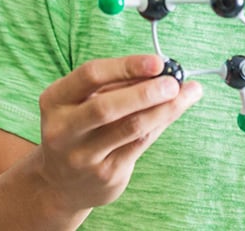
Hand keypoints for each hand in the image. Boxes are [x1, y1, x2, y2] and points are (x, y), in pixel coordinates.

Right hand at [36, 54, 201, 213]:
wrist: (61, 182)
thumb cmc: (82, 126)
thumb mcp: (86, 100)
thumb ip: (118, 84)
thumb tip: (163, 68)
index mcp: (55, 100)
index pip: (90, 75)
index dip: (126, 66)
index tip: (157, 62)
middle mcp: (62, 130)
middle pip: (106, 107)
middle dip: (145, 92)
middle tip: (174, 82)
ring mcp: (82, 157)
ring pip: (130, 128)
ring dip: (164, 108)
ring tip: (189, 92)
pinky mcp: (105, 175)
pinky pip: (140, 144)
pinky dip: (162, 122)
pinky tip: (177, 109)